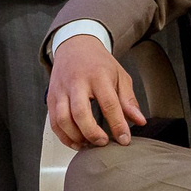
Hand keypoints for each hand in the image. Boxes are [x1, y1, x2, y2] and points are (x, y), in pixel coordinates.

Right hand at [47, 33, 146, 148]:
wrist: (75, 46)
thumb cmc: (99, 63)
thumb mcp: (120, 76)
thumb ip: (128, 100)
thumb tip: (139, 121)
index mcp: (98, 75)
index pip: (108, 103)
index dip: (117, 124)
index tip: (124, 139)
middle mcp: (76, 82)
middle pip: (80, 112)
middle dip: (92, 133)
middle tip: (104, 142)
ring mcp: (61, 90)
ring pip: (63, 120)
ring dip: (76, 137)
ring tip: (89, 144)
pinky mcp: (51, 98)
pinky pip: (54, 122)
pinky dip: (64, 137)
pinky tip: (77, 142)